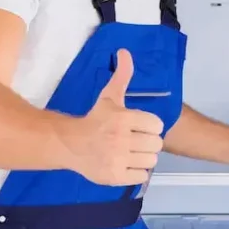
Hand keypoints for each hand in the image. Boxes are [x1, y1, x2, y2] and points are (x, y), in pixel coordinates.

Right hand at [62, 49, 164, 185]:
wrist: (72, 144)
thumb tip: (124, 51)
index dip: (150, 125)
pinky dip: (136, 171)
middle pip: (156, 144)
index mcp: (123, 118)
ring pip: (151, 161)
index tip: (138, 126)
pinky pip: (142, 176)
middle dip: (147, 142)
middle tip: (134, 140)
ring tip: (131, 152)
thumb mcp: (109, 96)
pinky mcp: (115, 177)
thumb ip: (122, 75)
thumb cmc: (95, 120)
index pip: (157, 125)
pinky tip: (126, 164)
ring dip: (143, 157)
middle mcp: (121, 140)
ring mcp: (118, 160)